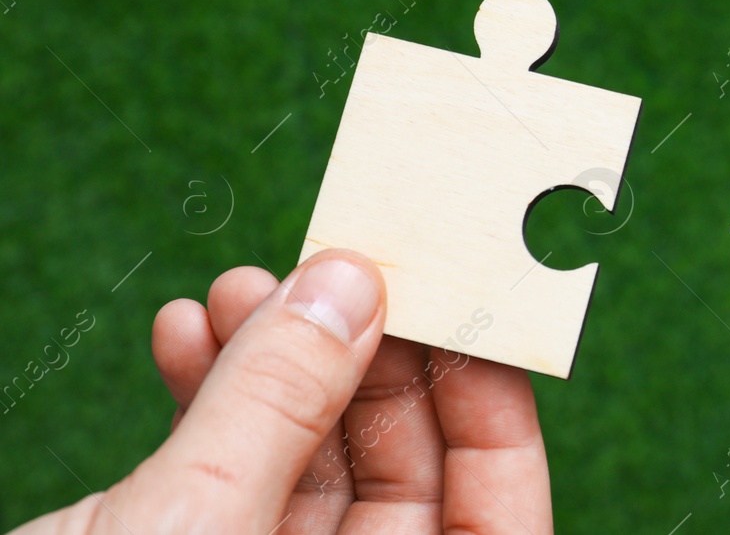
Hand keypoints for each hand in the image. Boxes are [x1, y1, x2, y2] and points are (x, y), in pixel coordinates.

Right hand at [12, 251, 550, 534]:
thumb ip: (277, 406)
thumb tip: (353, 286)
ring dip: (275, 368)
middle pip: (405, 479)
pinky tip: (182, 337)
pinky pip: (229, 486)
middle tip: (329, 271)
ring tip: (232, 291)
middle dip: (362, 361)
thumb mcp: (189, 531)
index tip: (459, 300)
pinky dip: (209, 407)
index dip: (490, 403)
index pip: (495, 513)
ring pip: (308, 471)